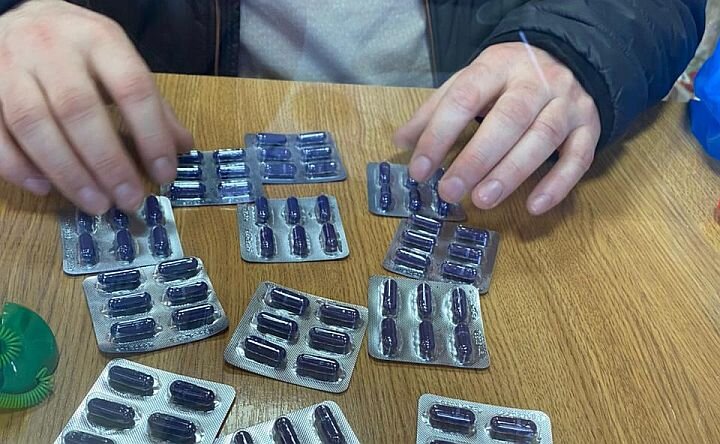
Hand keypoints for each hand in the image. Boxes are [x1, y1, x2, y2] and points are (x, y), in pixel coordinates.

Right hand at [0, 0, 191, 213]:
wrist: (21, 16)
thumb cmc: (79, 48)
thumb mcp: (121, 62)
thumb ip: (152, 105)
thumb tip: (182, 148)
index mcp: (98, 39)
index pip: (131, 88)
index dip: (151, 135)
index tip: (165, 173)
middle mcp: (51, 47)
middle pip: (79, 110)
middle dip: (107, 163)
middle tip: (128, 198)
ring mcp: (10, 66)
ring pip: (35, 125)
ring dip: (68, 173)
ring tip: (96, 204)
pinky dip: (20, 167)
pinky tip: (46, 189)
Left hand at [394, 42, 600, 214]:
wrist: (569, 59)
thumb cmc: (507, 80)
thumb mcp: (468, 83)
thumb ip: (435, 111)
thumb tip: (401, 141)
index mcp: (497, 66)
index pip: (464, 98)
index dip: (439, 135)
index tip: (419, 170)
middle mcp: (536, 81)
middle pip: (509, 118)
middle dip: (477, 158)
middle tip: (450, 191)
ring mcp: (567, 103)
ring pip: (543, 137)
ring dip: (512, 172)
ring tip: (483, 200)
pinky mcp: (590, 126)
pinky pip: (578, 157)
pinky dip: (558, 184)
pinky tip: (534, 207)